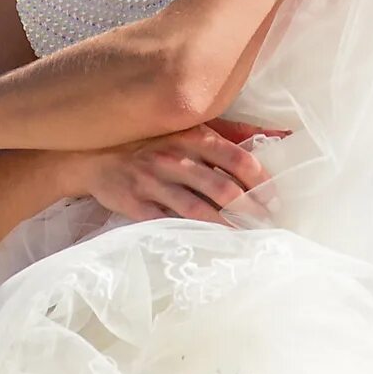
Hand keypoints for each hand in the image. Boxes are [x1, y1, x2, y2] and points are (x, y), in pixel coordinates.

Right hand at [73, 122, 280, 227]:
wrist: (93, 155)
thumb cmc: (150, 140)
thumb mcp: (188, 127)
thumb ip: (232, 131)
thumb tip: (279, 134)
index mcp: (190, 136)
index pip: (236, 159)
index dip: (260, 182)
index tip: (275, 199)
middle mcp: (173, 158)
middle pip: (222, 188)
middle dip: (250, 211)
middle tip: (267, 225)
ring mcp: (153, 182)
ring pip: (197, 210)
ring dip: (226, 228)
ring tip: (246, 240)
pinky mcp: (135, 204)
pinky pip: (167, 224)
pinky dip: (190, 236)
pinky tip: (208, 246)